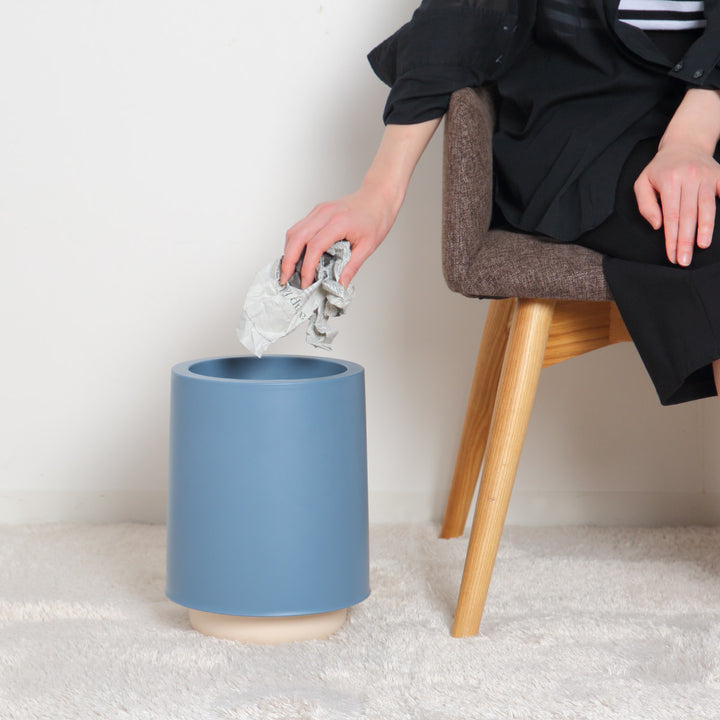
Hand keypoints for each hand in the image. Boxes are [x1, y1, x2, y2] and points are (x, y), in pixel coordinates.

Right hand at [281, 181, 401, 288]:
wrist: (378, 196)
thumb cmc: (376, 218)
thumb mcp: (368, 247)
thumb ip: (351, 267)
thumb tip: (339, 286)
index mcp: (339, 222)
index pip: (315, 247)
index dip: (307, 267)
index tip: (305, 282)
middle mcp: (325, 214)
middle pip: (297, 237)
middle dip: (288, 260)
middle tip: (285, 279)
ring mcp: (319, 210)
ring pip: (294, 231)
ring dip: (288, 252)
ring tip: (289, 270)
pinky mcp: (317, 211)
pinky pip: (299, 227)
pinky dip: (294, 244)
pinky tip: (297, 256)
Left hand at [634, 141, 719, 265]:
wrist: (684, 143)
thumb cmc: (660, 168)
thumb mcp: (642, 182)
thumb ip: (645, 205)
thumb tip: (657, 225)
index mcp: (668, 181)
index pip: (670, 216)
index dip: (671, 238)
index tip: (672, 255)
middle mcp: (688, 177)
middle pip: (688, 215)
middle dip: (686, 240)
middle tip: (684, 260)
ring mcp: (706, 175)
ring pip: (707, 207)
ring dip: (705, 229)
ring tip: (702, 246)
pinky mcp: (719, 175)